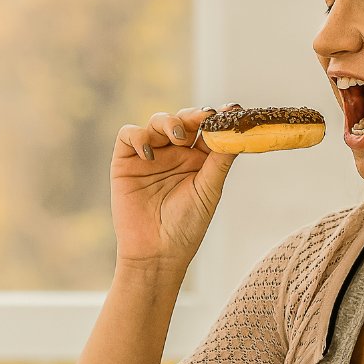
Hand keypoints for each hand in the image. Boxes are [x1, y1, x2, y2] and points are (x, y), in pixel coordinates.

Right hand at [110, 105, 239, 270]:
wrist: (156, 252)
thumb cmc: (186, 226)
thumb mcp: (209, 190)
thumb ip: (220, 159)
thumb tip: (238, 132)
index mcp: (197, 160)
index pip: (207, 130)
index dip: (218, 118)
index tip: (232, 110)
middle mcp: (174, 154)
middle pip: (183, 120)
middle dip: (193, 116)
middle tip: (204, 118)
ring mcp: (150, 155)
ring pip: (157, 121)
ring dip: (168, 122)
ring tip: (177, 137)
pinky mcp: (125, 161)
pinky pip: (129, 135)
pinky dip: (138, 136)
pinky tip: (148, 154)